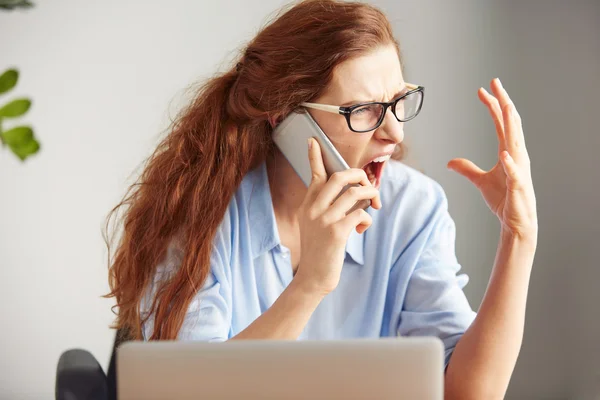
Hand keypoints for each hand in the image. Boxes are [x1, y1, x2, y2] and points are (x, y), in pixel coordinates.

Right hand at [294, 138, 381, 295]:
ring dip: (369, 196)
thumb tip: (356, 194)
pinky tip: (361, 229)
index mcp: (307, 205)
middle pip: (339, 177)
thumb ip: (330, 208)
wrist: (312, 277)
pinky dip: (366, 219)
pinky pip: (360, 214)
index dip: (315, 157)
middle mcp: (312, 208)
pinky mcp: (336, 232)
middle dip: (359, 176)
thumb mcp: (317, 225)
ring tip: (372, 204)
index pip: (314, 175)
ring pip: (353, 193)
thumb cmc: (320, 251)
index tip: (313, 141)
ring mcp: (323, 219)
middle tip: (368, 184)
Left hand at [447, 78, 537, 241]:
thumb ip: (467, 169)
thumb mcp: (480, 181)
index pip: (501, 123)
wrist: (517, 223)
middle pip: (511, 124)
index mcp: (509, 152)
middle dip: (503, 103)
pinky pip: (515, 174)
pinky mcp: (518, 188)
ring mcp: (520, 171)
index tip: (483, 90)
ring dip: (511, 124)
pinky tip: (504, 154)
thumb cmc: (504, 200)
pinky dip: (510, 164)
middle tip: (495, 82)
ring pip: (516, 142)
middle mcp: (517, 156)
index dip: (493, 105)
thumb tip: (450, 162)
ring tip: (506, 105)